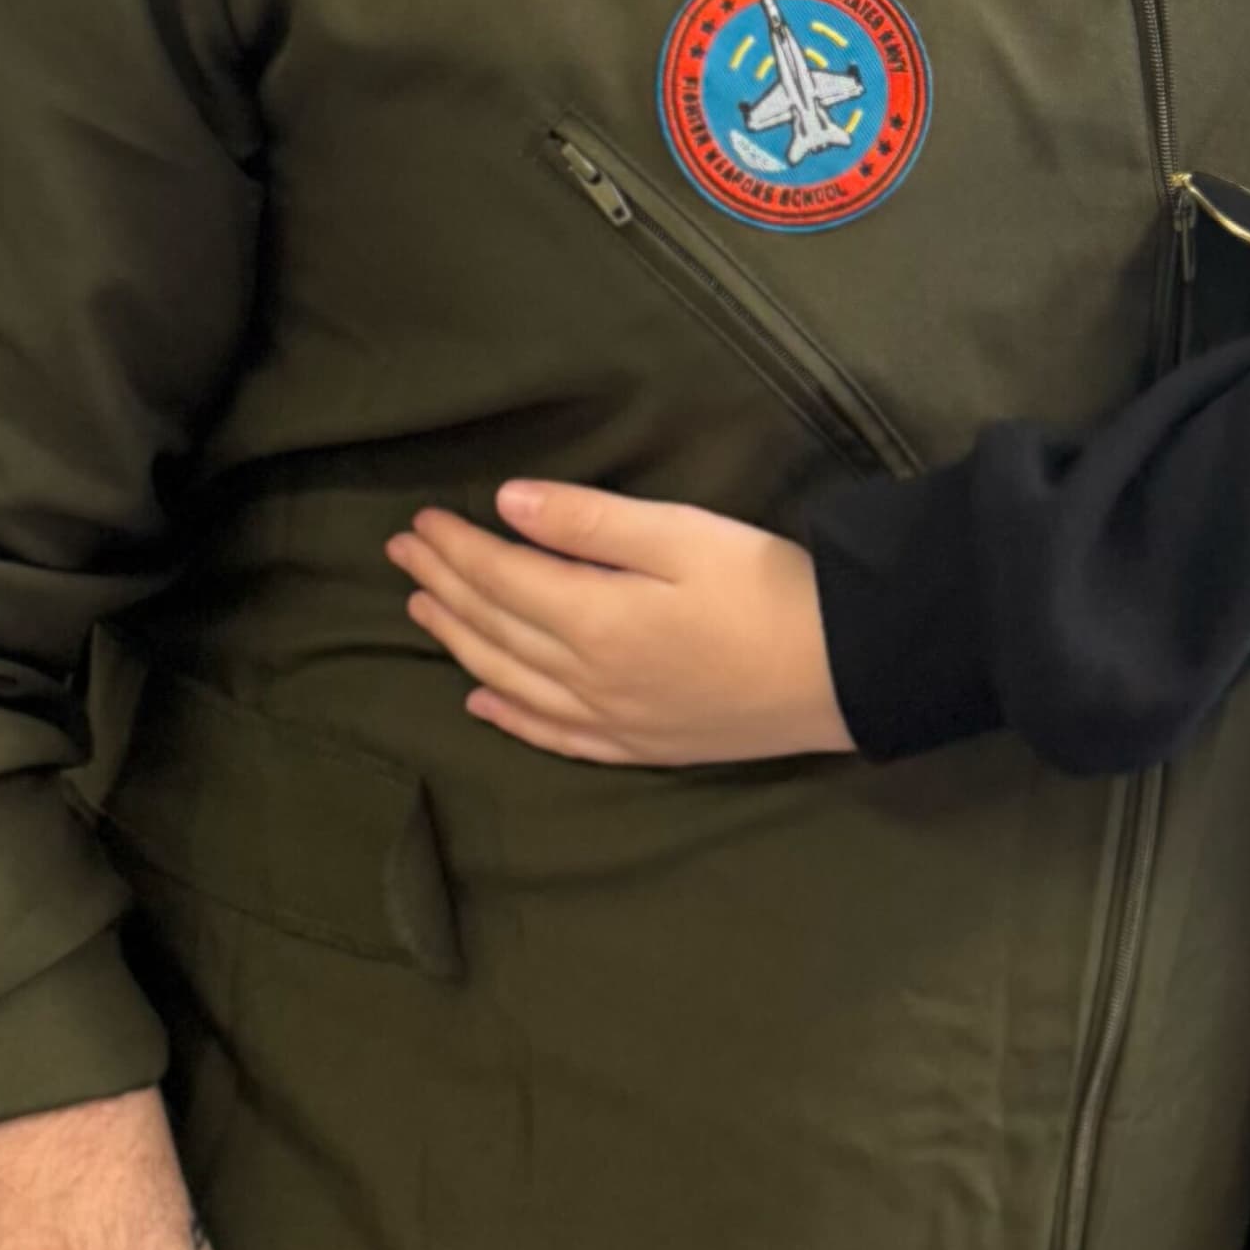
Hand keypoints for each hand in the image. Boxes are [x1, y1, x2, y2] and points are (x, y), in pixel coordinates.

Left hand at [392, 488, 853, 766]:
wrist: (846, 674)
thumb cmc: (771, 589)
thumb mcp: (684, 535)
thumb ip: (590, 521)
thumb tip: (506, 505)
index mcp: (594, 618)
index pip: (501, 577)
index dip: (455, 548)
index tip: (419, 520)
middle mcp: (587, 678)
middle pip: (495, 628)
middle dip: (444, 587)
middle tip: (402, 555)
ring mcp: (612, 720)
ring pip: (510, 680)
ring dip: (460, 642)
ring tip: (423, 612)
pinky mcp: (642, 745)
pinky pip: (554, 735)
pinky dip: (508, 716)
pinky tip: (481, 701)